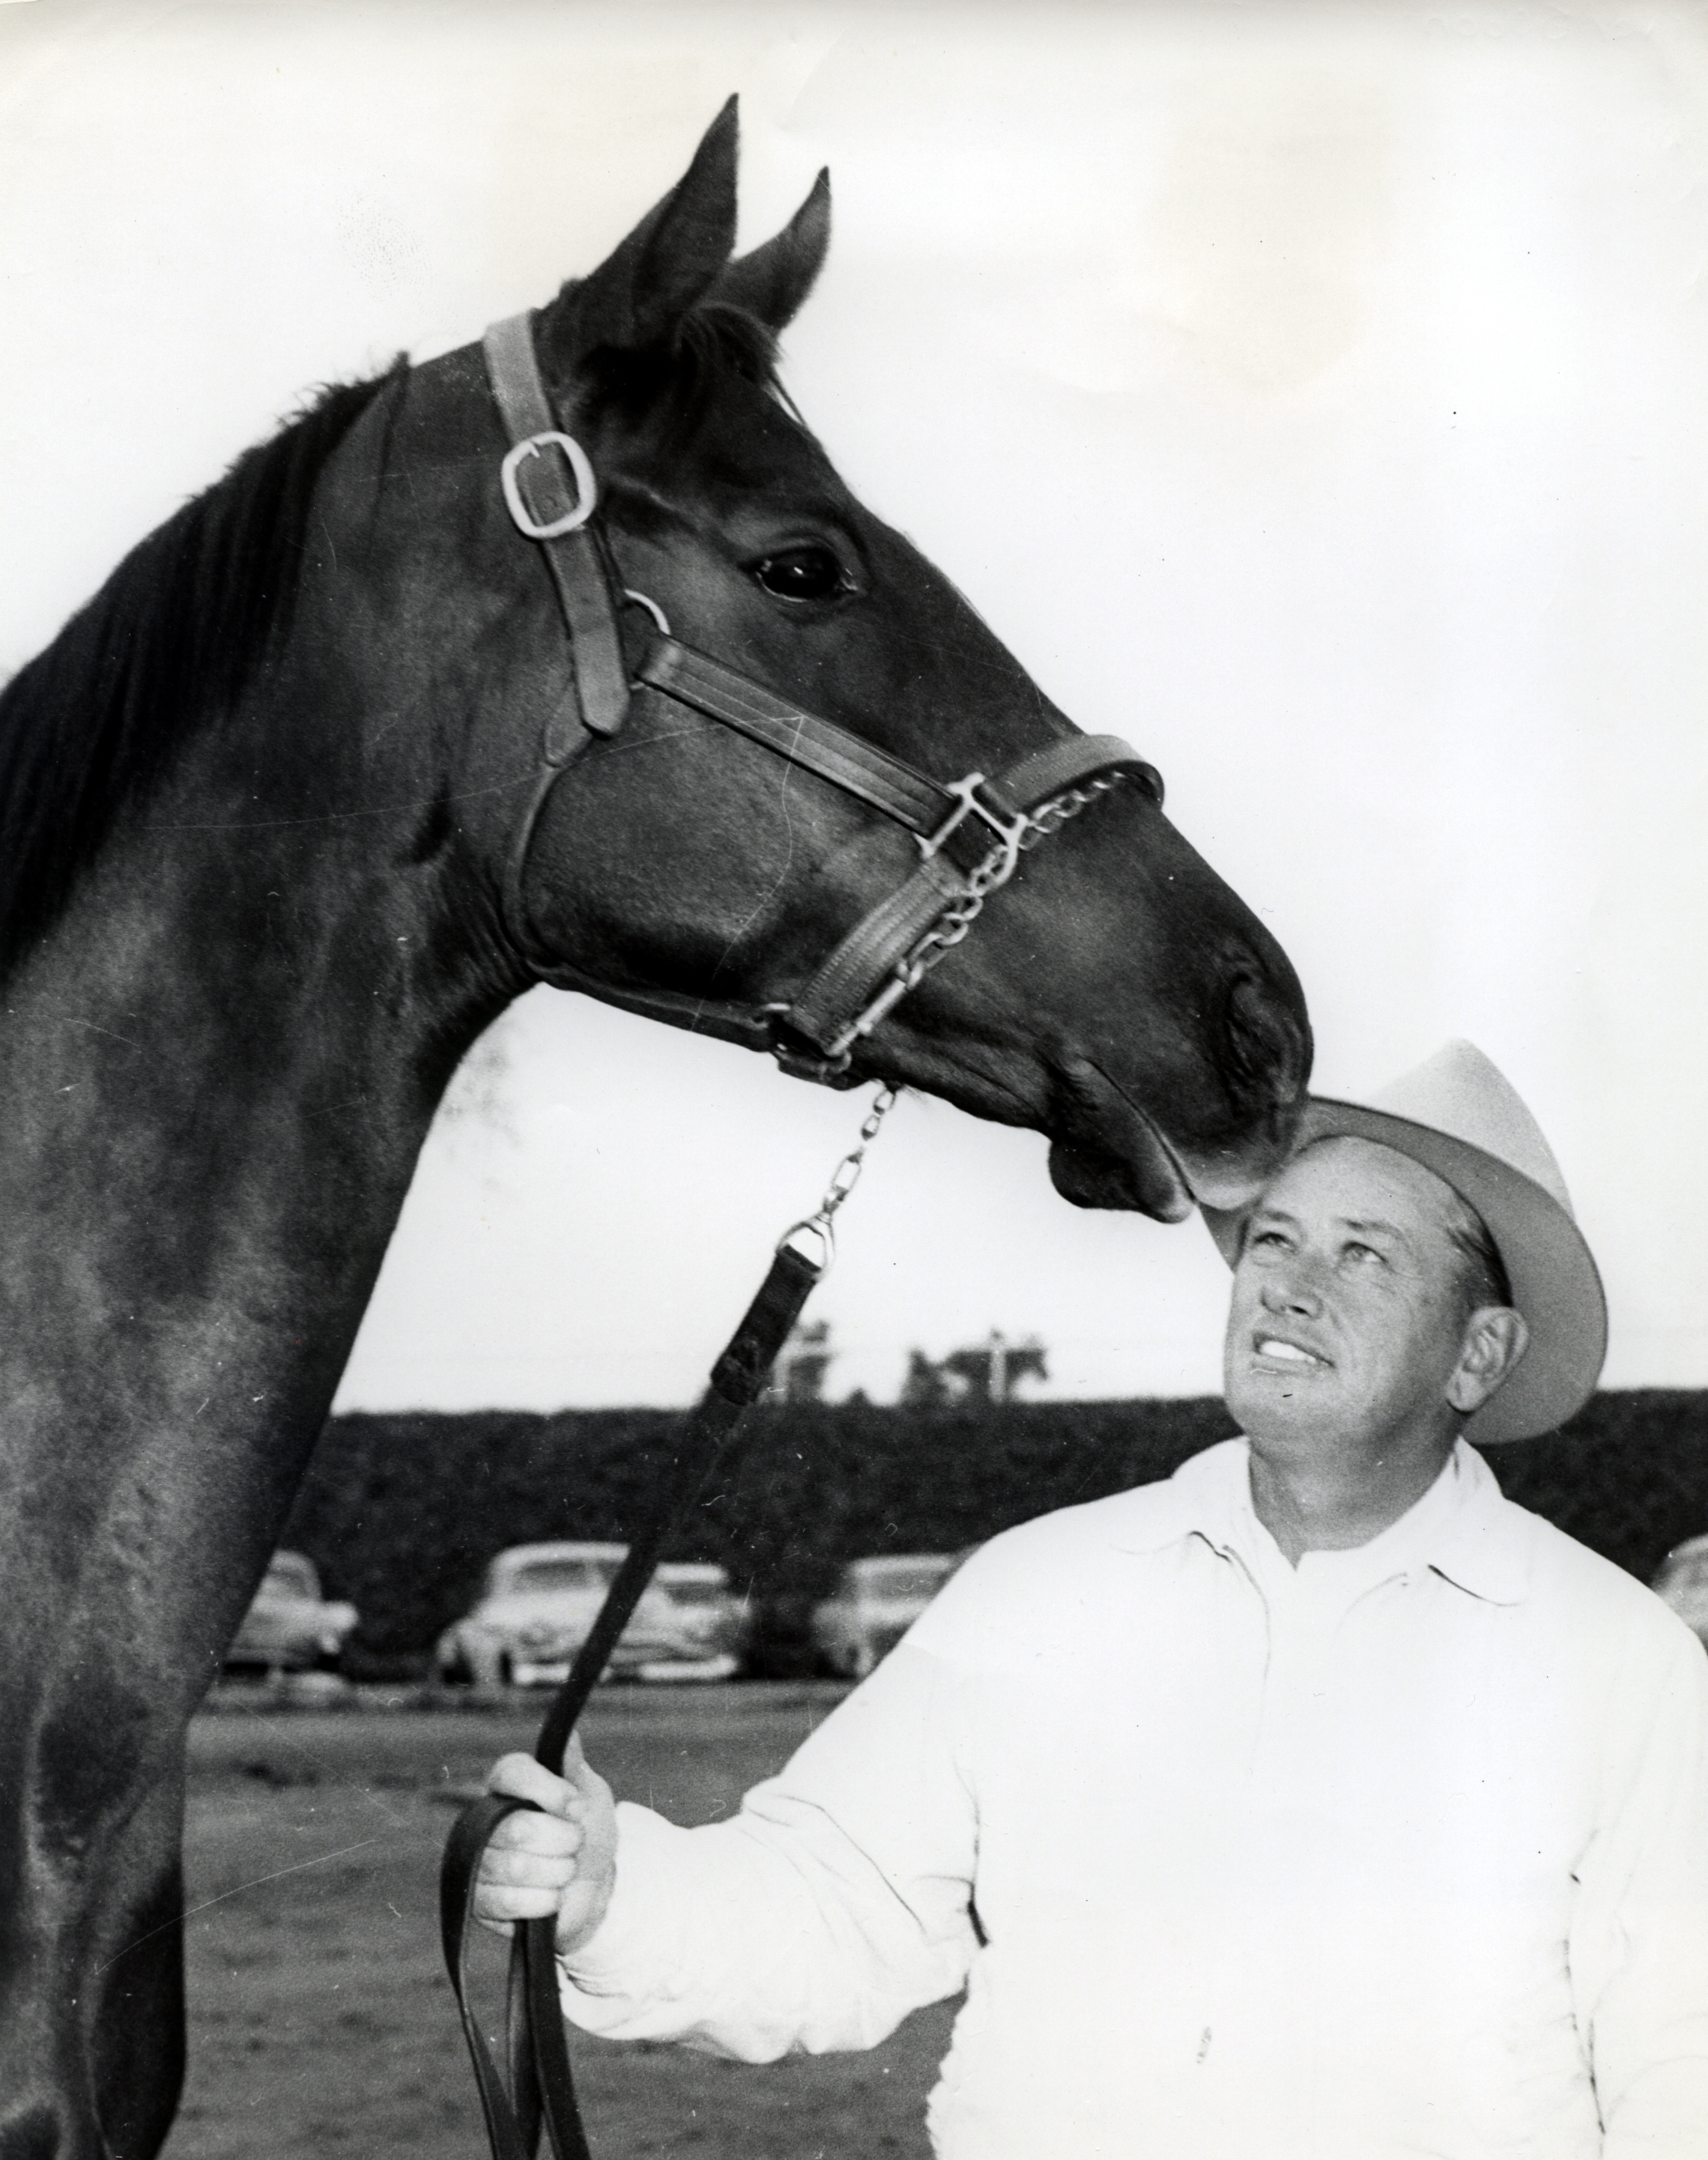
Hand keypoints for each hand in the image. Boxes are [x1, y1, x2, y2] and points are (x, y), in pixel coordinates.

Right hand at [472, 1734, 618, 1956]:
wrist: (593, 1887)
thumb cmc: (589, 1832)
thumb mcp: (590, 1795)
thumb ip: (573, 1767)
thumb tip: (567, 1732)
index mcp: (510, 1784)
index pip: (512, 1772)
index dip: (549, 1791)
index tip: (577, 1807)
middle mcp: (486, 1818)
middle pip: (518, 1829)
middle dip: (563, 1842)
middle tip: (576, 1844)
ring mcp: (479, 1861)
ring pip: (515, 1868)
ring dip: (556, 1873)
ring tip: (565, 1870)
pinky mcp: (480, 1902)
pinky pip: (509, 1902)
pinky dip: (543, 1901)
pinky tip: (551, 1895)